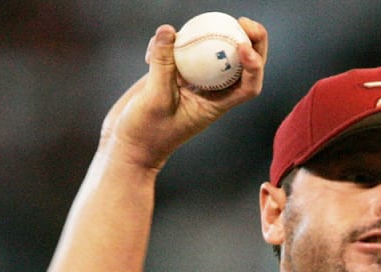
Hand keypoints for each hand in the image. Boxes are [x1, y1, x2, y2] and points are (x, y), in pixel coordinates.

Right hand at [99, 18, 268, 170]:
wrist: (126, 144)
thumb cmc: (147, 133)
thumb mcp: (156, 99)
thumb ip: (163, 66)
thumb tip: (169, 30)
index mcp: (216, 105)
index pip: (248, 86)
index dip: (254, 66)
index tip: (244, 47)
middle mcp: (209, 92)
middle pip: (239, 66)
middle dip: (249, 43)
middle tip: (243, 22)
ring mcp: (191, 82)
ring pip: (211, 54)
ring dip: (214, 35)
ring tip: (214, 18)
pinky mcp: (171, 75)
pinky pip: (178, 52)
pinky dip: (169, 43)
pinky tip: (154, 45)